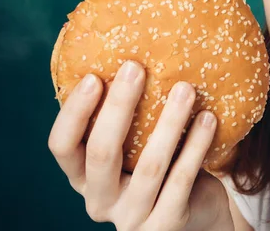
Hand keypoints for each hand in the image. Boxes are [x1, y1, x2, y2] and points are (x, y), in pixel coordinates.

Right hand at [48, 61, 233, 230]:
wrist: (193, 216)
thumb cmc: (159, 169)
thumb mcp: (133, 149)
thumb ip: (125, 120)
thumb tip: (133, 55)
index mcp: (83, 177)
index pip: (61, 146)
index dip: (73, 113)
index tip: (93, 77)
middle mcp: (100, 200)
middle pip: (101, 153)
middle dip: (118, 107)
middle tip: (136, 68)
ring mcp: (132, 217)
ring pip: (150, 166)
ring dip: (169, 122)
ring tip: (186, 87)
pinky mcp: (165, 224)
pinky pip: (182, 179)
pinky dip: (196, 145)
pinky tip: (208, 118)